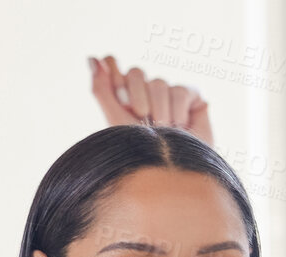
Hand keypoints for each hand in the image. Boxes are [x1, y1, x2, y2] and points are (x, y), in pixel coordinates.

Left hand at [90, 55, 212, 145]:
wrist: (171, 169)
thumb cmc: (140, 151)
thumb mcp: (115, 120)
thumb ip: (101, 88)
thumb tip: (93, 58)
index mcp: (122, 96)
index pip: (111, 66)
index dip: (115, 79)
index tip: (122, 103)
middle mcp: (145, 92)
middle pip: (136, 72)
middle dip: (137, 99)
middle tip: (143, 122)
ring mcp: (169, 93)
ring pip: (160, 83)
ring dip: (160, 112)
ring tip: (164, 132)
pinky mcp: (192, 96)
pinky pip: (180, 90)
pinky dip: (178, 113)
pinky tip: (181, 129)